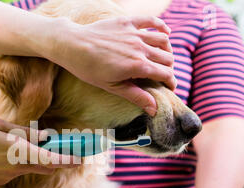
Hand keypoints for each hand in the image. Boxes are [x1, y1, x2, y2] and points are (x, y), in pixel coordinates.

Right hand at [0, 119, 79, 184]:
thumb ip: (24, 132)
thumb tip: (45, 136)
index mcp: (17, 152)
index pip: (50, 160)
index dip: (68, 160)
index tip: (81, 159)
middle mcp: (17, 167)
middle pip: (46, 166)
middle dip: (57, 159)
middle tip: (61, 147)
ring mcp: (10, 176)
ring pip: (32, 167)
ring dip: (37, 158)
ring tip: (28, 145)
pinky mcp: (2, 180)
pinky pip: (18, 169)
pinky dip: (19, 161)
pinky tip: (2, 152)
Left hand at [48, 16, 175, 115]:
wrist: (73, 45)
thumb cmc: (89, 69)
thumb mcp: (112, 87)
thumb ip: (136, 96)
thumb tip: (154, 109)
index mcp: (138, 66)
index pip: (166, 74)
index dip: (171, 83)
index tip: (170, 88)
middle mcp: (140, 48)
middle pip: (167, 58)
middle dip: (168, 69)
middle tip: (163, 76)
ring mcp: (135, 33)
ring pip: (163, 41)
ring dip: (167, 51)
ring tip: (163, 58)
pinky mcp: (128, 22)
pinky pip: (152, 22)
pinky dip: (162, 27)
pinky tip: (166, 33)